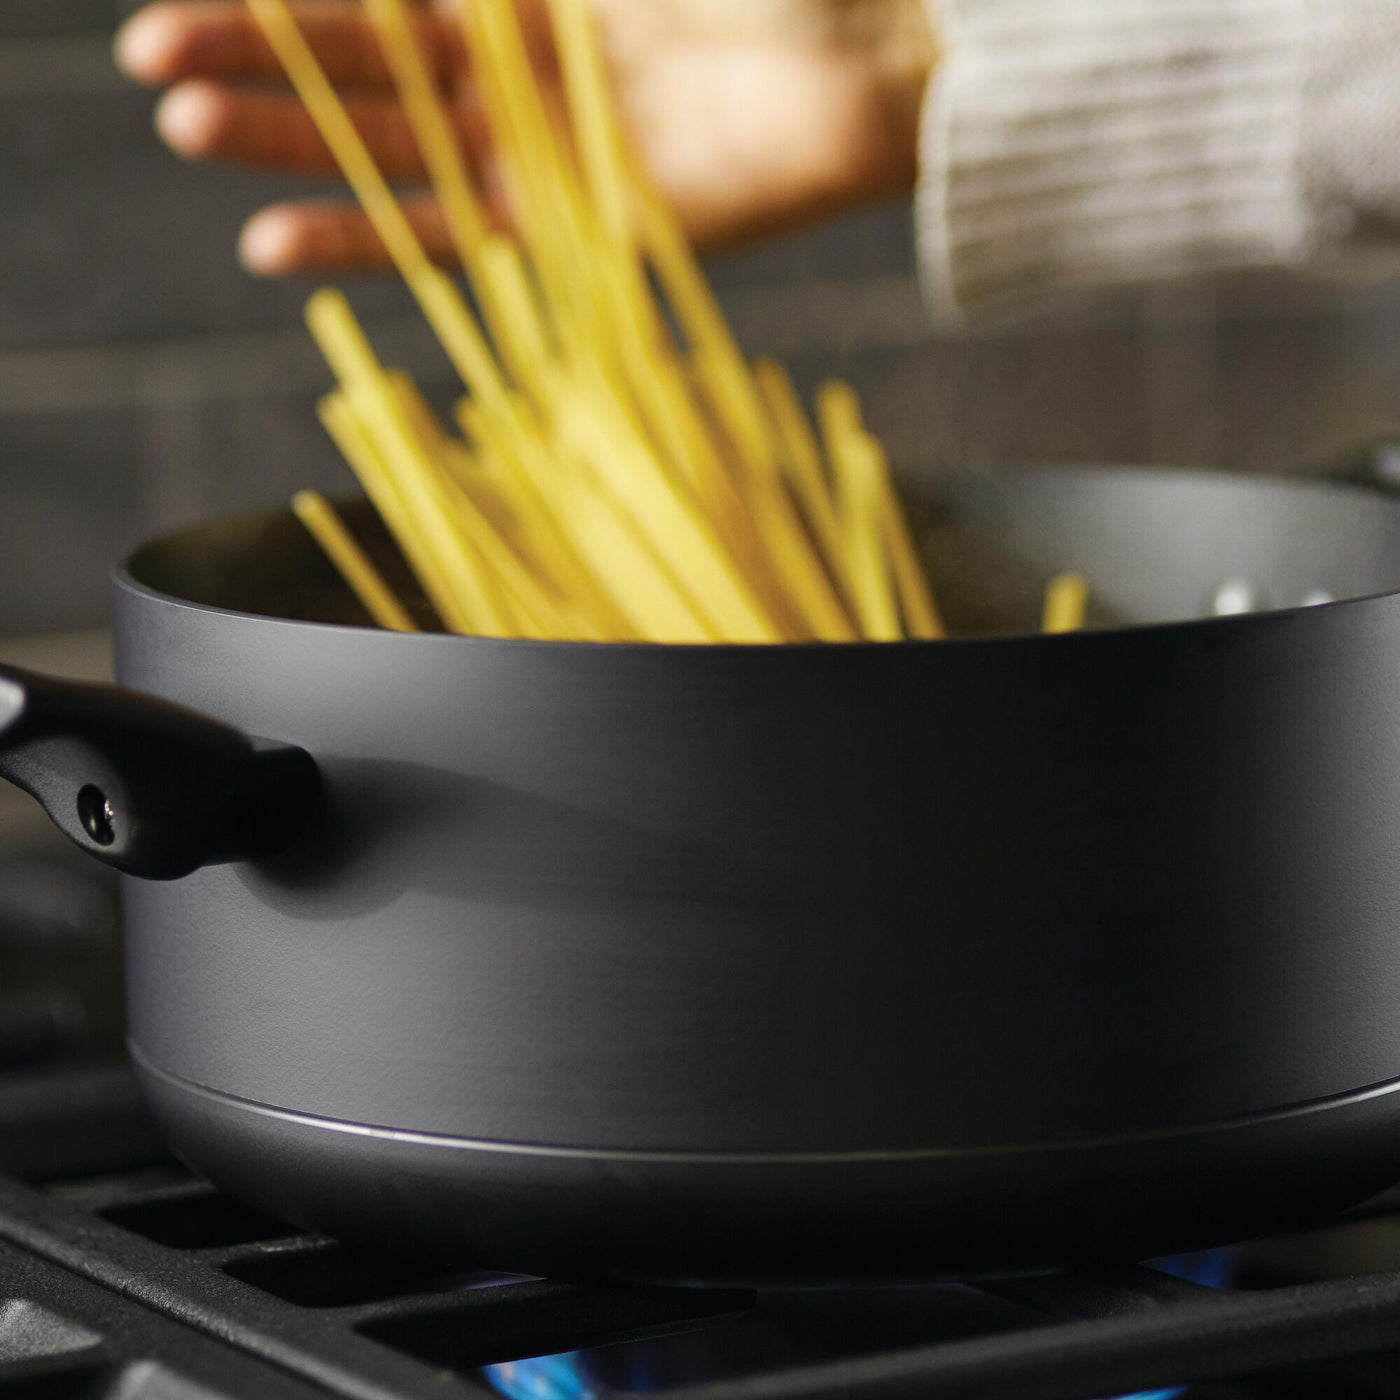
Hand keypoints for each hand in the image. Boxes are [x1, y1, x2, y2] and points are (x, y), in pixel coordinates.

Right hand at [114, 0, 937, 274]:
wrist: (888, 56)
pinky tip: (274, 240)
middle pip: (364, 65)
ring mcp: (549, 151)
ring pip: (394, 150)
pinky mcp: (578, 232)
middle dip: (259, 58)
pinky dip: (371, 239)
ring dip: (292, 144)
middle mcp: (526, 64)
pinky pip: (456, 241)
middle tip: (156, 65)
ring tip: (189, 128)